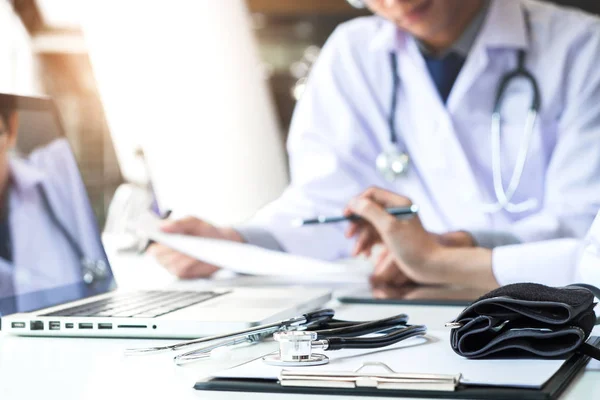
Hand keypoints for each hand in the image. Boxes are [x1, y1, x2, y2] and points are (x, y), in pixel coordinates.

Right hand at [146, 217, 243, 278]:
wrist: (223, 243)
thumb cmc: (205, 232)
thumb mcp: (194, 222)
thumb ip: (179, 223)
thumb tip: (162, 227)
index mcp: (164, 241)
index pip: (153, 243)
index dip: (155, 241)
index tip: (158, 235)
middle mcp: (166, 256)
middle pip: (161, 256)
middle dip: (169, 249)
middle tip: (179, 243)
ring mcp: (175, 267)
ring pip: (171, 264)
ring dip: (181, 257)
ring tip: (191, 249)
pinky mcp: (186, 275)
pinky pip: (183, 271)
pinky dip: (189, 264)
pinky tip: (196, 256)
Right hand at [345, 187, 496, 287]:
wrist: (430, 266)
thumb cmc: (413, 246)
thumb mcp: (388, 227)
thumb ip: (370, 211)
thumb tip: (354, 202)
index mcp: (398, 202)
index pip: (372, 194)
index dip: (357, 202)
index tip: (346, 215)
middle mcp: (396, 210)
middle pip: (369, 210)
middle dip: (357, 224)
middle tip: (348, 235)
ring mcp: (395, 223)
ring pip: (370, 226)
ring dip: (361, 238)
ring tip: (357, 253)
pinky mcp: (394, 236)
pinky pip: (375, 236)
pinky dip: (368, 244)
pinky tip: (366, 255)